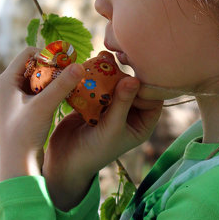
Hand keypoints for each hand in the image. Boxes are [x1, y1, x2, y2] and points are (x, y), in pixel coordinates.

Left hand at [0, 47, 85, 181]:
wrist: (17, 165)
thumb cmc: (25, 134)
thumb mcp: (44, 106)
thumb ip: (62, 85)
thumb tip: (80, 65)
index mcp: (5, 80)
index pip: (28, 53)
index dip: (48, 55)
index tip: (67, 63)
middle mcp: (6, 87)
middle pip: (33, 66)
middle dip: (53, 68)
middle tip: (71, 74)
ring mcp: (12, 99)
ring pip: (36, 80)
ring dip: (53, 80)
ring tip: (70, 85)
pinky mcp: (20, 110)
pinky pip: (37, 92)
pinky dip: (50, 92)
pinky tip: (64, 98)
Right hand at [43, 76, 162, 209]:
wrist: (64, 160)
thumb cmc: (94, 150)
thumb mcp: (112, 128)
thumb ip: (122, 103)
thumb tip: (134, 79)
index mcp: (142, 124)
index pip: (153, 99)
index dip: (146, 87)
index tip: (132, 78)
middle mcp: (131, 114)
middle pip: (135, 88)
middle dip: (126, 76)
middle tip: (117, 64)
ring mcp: (113, 107)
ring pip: (117, 83)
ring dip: (111, 73)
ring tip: (105, 59)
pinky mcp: (96, 102)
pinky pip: (101, 84)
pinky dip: (97, 75)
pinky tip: (93, 63)